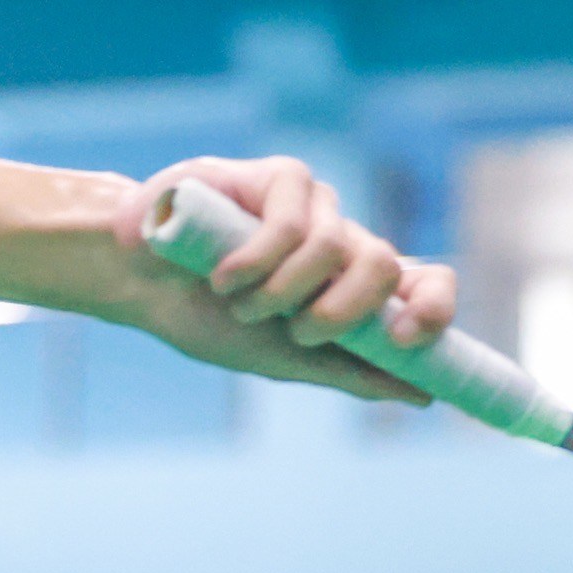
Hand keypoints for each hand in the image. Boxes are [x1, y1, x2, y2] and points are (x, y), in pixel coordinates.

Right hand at [107, 155, 455, 402]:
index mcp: (355, 286)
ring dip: (280, 292)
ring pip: (335, 246)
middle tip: (295, 330)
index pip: (427, 282)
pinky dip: (255, 262)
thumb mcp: (282, 358)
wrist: (138, 281)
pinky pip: (291, 223)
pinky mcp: (281, 177)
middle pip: (387, 265)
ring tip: (238, 301)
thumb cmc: (206, 317)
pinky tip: (222, 276)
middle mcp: (344, 241)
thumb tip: (425, 395)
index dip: (434, 308)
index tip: (405, 341)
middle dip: (341, 313)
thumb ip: (349, 371)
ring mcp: (315, 206)